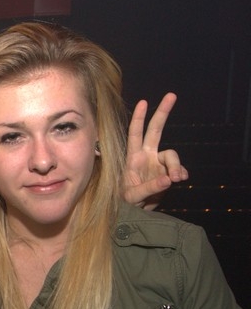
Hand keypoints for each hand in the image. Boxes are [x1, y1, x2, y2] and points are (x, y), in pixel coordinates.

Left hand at [122, 92, 188, 209]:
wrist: (134, 213)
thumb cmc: (125, 203)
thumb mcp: (133, 196)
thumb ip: (150, 188)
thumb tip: (169, 179)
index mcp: (132, 158)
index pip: (135, 133)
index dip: (138, 118)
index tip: (143, 102)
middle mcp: (146, 156)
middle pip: (155, 130)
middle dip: (163, 112)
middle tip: (171, 95)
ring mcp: (158, 164)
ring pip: (172, 156)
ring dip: (176, 166)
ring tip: (177, 179)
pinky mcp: (168, 174)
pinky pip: (179, 169)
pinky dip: (181, 173)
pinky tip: (180, 179)